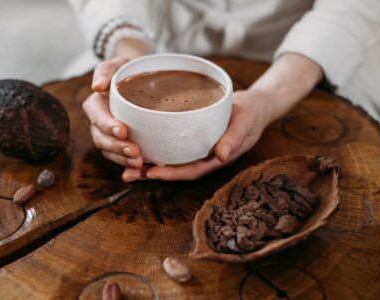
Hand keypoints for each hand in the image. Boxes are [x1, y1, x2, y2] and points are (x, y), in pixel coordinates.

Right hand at [83, 56, 143, 168]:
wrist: (141, 81)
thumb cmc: (129, 71)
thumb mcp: (118, 64)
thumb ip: (106, 71)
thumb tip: (97, 86)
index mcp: (95, 105)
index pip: (97, 117)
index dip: (107, 125)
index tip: (122, 130)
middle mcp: (99, 123)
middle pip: (102, 139)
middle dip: (117, 147)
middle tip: (135, 152)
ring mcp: (108, 136)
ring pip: (110, 152)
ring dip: (123, 159)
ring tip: (140, 163)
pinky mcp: (120, 145)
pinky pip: (121, 159)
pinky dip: (129, 166)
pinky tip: (142, 169)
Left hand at [122, 89, 273, 180]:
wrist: (254, 106)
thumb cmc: (251, 115)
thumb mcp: (246, 123)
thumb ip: (235, 138)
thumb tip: (222, 155)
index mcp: (215, 158)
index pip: (190, 171)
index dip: (171, 173)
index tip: (151, 172)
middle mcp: (203, 157)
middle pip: (174, 169)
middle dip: (151, 173)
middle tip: (126, 173)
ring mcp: (196, 149)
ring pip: (170, 160)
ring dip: (148, 164)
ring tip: (124, 164)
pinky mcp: (191, 138)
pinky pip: (171, 146)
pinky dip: (155, 148)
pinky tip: (138, 144)